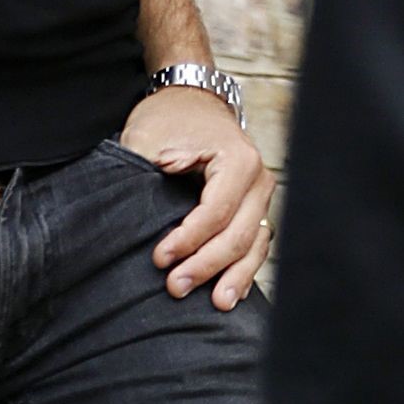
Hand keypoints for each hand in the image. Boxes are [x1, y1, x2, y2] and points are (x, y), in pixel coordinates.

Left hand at [121, 86, 273, 308]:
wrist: (191, 99)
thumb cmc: (168, 118)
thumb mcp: (150, 136)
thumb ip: (148, 167)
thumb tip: (142, 202)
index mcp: (237, 160)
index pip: (216, 212)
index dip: (188, 239)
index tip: (160, 258)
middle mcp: (259, 178)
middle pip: (238, 234)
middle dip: (206, 265)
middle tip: (175, 288)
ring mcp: (261, 195)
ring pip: (254, 244)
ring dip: (232, 275)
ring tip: (216, 305)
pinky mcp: (256, 206)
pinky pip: (256, 243)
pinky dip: (244, 268)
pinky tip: (233, 292)